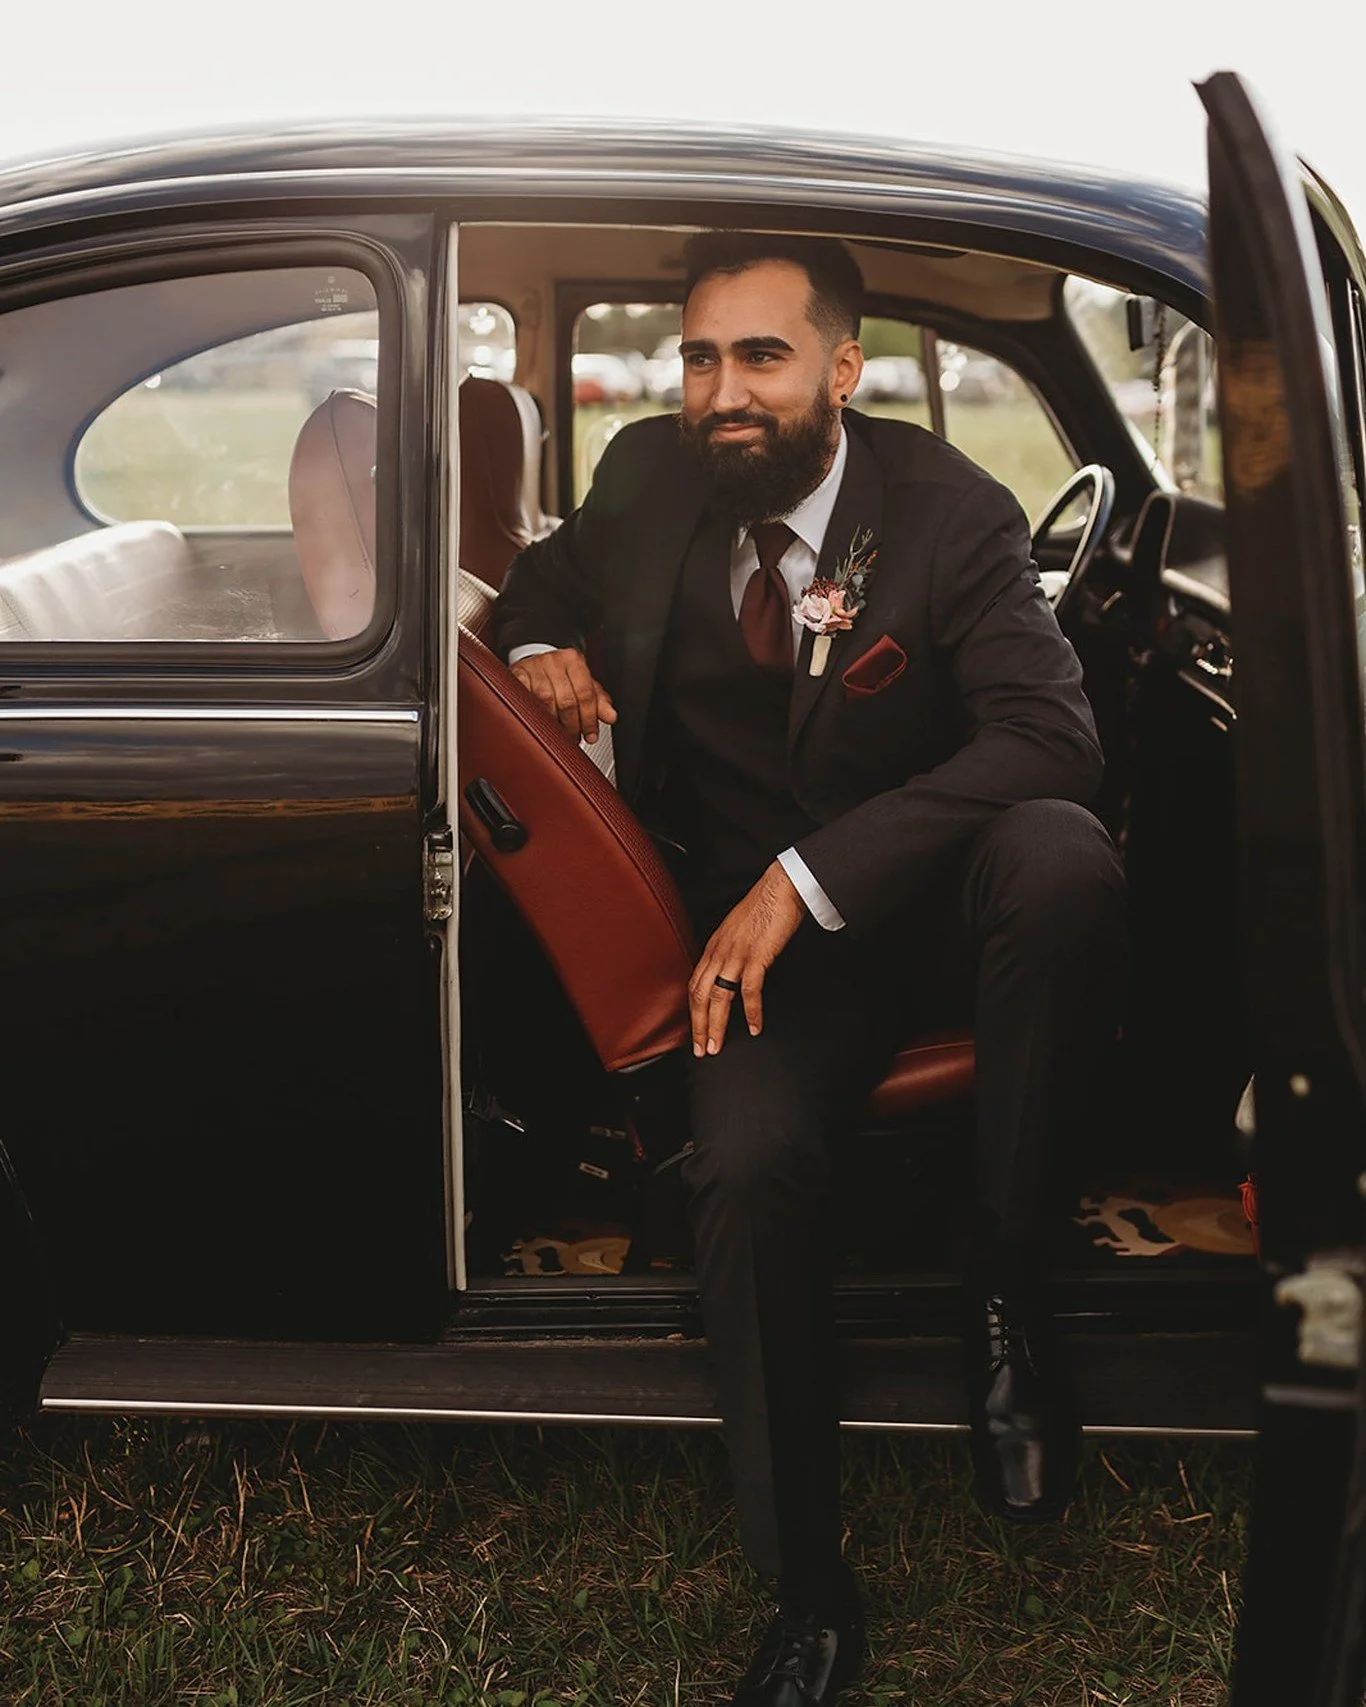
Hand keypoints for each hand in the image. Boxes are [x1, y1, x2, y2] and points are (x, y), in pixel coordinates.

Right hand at [510, 647, 616, 743]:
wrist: (534, 663)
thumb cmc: (560, 677)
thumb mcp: (583, 685)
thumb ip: (598, 701)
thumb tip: (611, 717)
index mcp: (574, 660)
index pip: (586, 693)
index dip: (589, 719)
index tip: (590, 735)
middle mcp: (554, 660)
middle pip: (567, 700)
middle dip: (572, 725)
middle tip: (574, 737)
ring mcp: (534, 666)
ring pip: (546, 701)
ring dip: (554, 722)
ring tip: (559, 733)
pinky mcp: (517, 674)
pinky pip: (525, 697)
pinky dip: (533, 712)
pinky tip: (539, 721)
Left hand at [688, 861, 805, 1055]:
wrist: (781, 887)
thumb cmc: (763, 907)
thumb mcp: (738, 931)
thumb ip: (730, 952)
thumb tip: (730, 972)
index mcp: (714, 946)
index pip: (694, 984)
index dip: (693, 1011)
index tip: (696, 1031)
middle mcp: (719, 952)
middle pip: (700, 995)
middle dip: (698, 1026)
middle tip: (702, 1049)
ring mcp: (736, 954)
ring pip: (718, 997)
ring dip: (716, 1025)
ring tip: (718, 1045)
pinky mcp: (757, 956)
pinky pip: (749, 990)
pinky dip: (751, 1012)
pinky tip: (755, 1027)